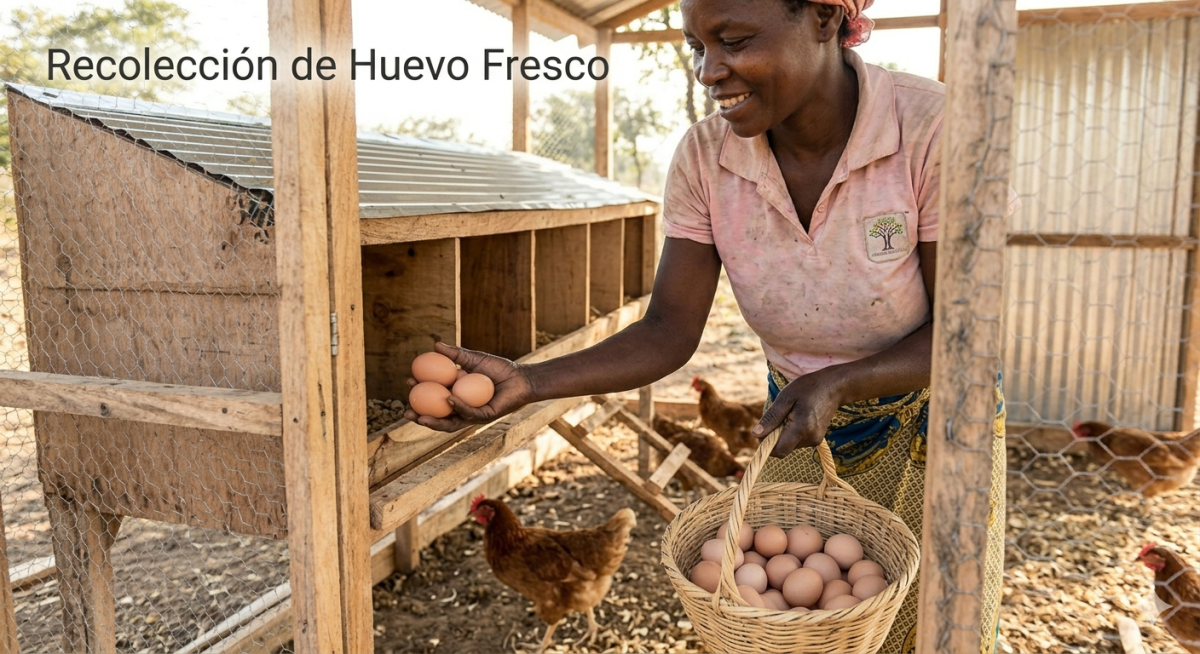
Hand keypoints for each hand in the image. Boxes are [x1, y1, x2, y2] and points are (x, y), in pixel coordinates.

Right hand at [403, 342, 535, 431]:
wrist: (521, 377)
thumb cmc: (499, 368)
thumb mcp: (473, 359)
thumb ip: (455, 355)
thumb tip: (435, 344)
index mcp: (457, 396)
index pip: (433, 400)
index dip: (419, 395)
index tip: (408, 382)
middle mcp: (463, 409)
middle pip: (437, 418)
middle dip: (420, 418)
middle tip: (406, 411)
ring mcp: (474, 415)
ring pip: (450, 423)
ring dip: (434, 421)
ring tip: (420, 417)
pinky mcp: (485, 416)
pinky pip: (469, 413)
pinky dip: (457, 406)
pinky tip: (447, 398)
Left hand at [751, 372, 845, 457]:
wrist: (833, 387)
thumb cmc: (807, 388)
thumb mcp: (785, 398)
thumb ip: (771, 418)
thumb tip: (755, 434)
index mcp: (802, 428)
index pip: (779, 451)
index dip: (766, 445)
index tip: (763, 430)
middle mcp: (810, 438)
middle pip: (783, 448)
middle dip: (774, 436)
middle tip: (779, 415)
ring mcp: (815, 440)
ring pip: (789, 445)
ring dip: (783, 434)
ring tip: (790, 413)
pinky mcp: (817, 439)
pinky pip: (796, 441)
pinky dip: (791, 433)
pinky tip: (797, 417)